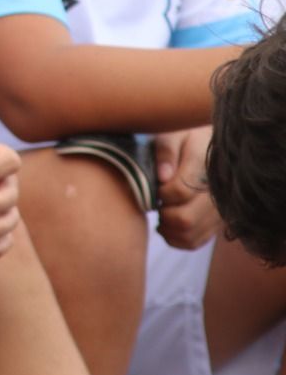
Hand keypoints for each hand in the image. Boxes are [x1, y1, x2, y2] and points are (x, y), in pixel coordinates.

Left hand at [155, 127, 219, 249]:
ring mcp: (219, 211)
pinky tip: (166, 222)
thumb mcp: (173, 132)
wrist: (211, 146)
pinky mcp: (217, 223)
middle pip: (185, 219)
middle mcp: (217, 193)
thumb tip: (163, 177)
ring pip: (189, 235)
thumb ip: (166, 150)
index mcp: (206, 167)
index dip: (159, 193)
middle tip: (156, 201)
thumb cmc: (185, 136)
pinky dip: (175, 238)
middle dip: (162, 213)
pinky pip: (194, 242)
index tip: (155, 186)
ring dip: (167, 228)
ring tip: (161, 210)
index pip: (179, 191)